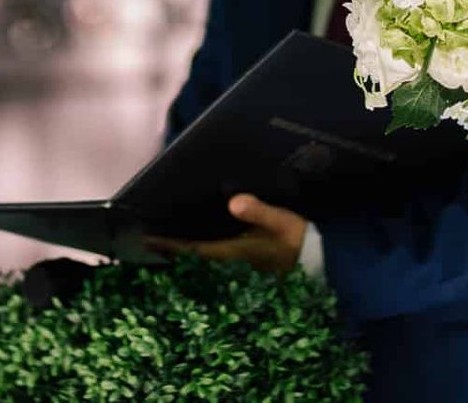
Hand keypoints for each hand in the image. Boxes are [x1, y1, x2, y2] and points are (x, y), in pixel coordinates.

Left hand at [145, 195, 307, 274]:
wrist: (322, 263)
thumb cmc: (299, 241)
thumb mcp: (283, 222)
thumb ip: (260, 212)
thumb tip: (234, 202)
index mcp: (235, 252)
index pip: (194, 248)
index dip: (169, 243)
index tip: (145, 237)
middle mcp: (232, 262)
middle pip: (192, 254)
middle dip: (170, 246)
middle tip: (145, 238)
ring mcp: (238, 265)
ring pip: (202, 256)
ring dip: (183, 248)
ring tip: (162, 239)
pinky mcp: (246, 262)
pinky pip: (214, 255)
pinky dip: (200, 248)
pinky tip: (195, 239)